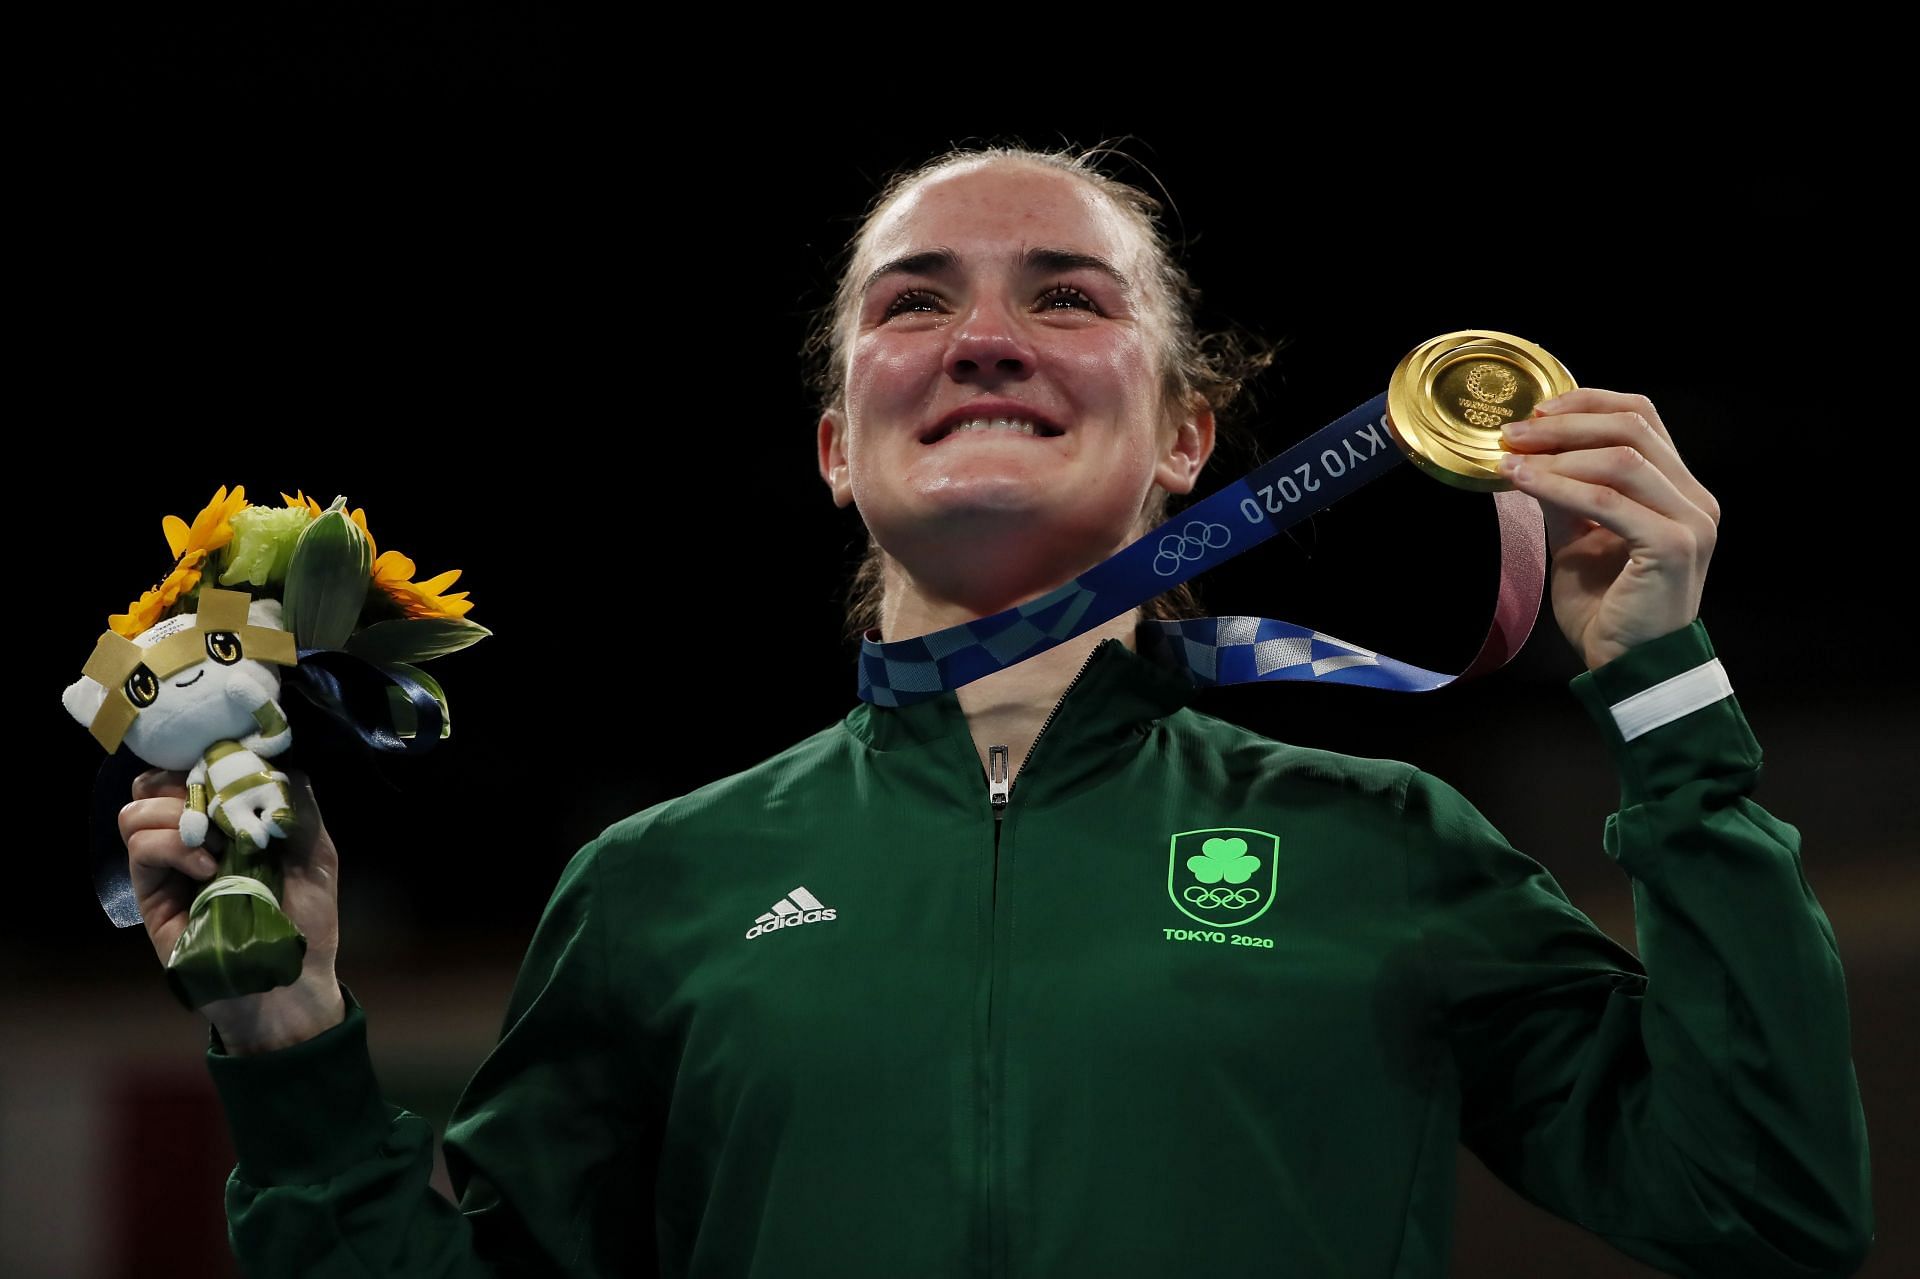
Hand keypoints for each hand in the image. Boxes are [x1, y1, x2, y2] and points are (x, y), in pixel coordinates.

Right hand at [120, 768, 345, 1052]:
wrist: (290, 983)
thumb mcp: (316, 852)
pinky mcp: (151, 896)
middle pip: (154, 782)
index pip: (192, 770)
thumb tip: (276, 760)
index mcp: (226, 821)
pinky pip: (141, 849)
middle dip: (185, 781)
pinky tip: (208, 867)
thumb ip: (297, 804)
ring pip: (137, 810)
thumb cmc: (307, 919)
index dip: (205, 758)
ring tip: (215, 843)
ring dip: (177, 814)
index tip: (230, 763)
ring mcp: (167, 867)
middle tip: (219, 804)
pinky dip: (173, 846)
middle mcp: (191, 839)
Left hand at [1498, 388, 1720, 670]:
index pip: (1642, 418)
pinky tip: (1523, 482)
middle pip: (1632, 428)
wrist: (1628, 666)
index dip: (1588, 404)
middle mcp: (1695, 500)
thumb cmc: (1608, 608)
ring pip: (1622, 460)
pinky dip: (1560, 487)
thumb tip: (1528, 454)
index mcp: (1679, 490)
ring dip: (1558, 453)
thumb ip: (1565, 495)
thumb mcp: (1579, 538)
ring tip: (1511, 458)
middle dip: (1565, 424)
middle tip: (1513, 433)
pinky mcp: (1672, 547)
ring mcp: (1690, 522)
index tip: (1537, 412)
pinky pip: (1608, 502)